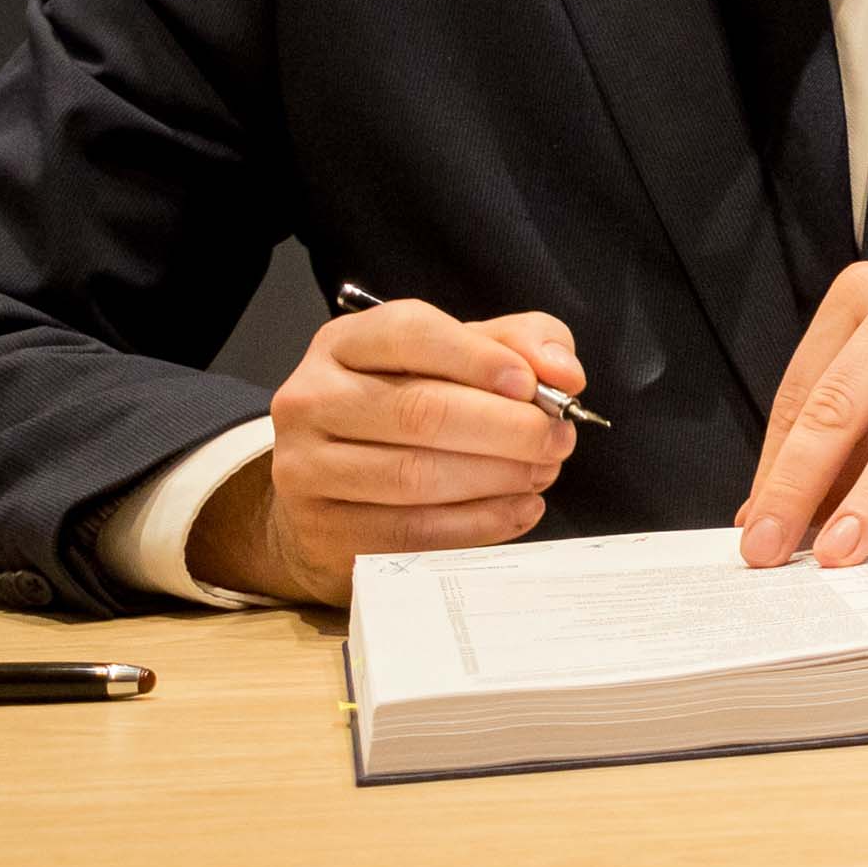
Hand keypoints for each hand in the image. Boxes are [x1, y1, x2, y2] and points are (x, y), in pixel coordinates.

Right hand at [192, 295, 588, 606]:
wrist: (335, 491)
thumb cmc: (410, 409)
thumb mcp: (460, 358)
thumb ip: (518, 344)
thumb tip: (563, 372)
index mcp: (344, 344)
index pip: (410, 334)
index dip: (480, 359)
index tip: (532, 386)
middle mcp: (311, 400)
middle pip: (420, 412)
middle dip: (508, 429)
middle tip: (557, 439)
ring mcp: (305, 468)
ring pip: (415, 476)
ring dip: (498, 478)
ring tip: (542, 473)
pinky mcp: (320, 530)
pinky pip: (410, 532)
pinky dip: (478, 524)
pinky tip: (518, 509)